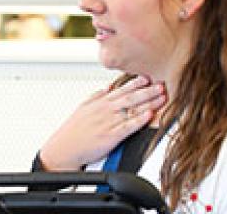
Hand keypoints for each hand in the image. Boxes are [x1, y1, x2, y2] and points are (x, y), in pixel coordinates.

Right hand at [39, 76, 165, 169]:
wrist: (65, 148)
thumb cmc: (73, 131)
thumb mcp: (82, 107)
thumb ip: (96, 96)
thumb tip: (107, 88)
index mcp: (100, 103)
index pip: (121, 89)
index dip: (135, 83)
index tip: (147, 77)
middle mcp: (105, 110)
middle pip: (130, 97)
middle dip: (147, 90)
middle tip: (161, 84)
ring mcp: (108, 122)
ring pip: (132, 109)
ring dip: (148, 102)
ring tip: (162, 97)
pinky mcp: (110, 136)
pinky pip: (128, 126)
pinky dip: (139, 120)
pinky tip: (149, 115)